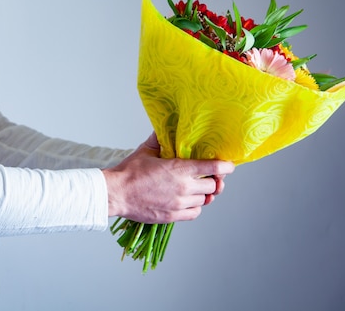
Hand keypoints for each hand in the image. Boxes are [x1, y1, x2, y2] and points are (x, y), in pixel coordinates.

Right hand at [102, 133, 233, 223]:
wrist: (116, 194)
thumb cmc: (129, 173)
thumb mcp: (146, 151)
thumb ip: (160, 139)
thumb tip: (164, 128)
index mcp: (180, 169)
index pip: (215, 168)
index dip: (226, 167)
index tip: (228, 166)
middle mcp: (184, 187)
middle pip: (213, 186)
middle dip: (212, 181)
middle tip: (206, 177)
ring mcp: (180, 203)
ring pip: (205, 200)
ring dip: (202, 194)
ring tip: (193, 189)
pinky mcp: (173, 215)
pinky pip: (195, 213)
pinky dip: (194, 207)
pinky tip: (187, 201)